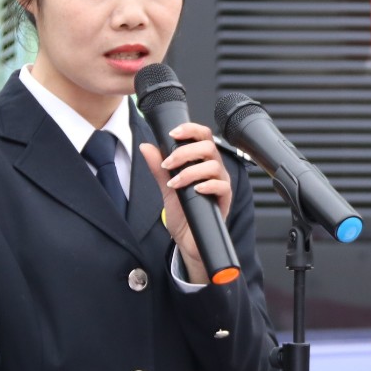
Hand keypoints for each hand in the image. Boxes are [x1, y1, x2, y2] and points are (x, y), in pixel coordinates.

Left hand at [139, 121, 230, 284]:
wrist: (189, 241)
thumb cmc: (183, 214)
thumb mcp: (167, 188)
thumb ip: (158, 168)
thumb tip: (146, 147)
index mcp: (202, 162)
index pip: (203, 136)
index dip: (190, 130)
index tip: (172, 134)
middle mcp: (214, 170)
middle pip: (209, 146)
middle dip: (185, 152)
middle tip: (168, 164)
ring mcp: (221, 184)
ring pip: (214, 165)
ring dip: (191, 171)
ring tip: (175, 182)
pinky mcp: (224, 200)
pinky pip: (222, 186)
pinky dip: (207, 185)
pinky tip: (194, 190)